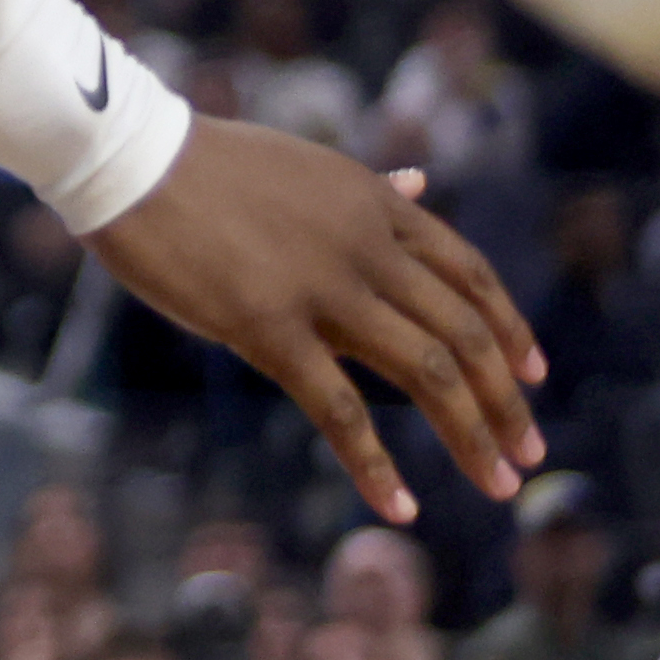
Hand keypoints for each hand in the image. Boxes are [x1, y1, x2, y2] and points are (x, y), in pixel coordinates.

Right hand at [84, 116, 544, 522]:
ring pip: (426, 372)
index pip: (470, 273)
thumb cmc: (199, 161)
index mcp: (372, 202)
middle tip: (528, 454)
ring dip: (473, 435)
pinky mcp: (266, 325)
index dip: (510, 328)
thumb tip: (419, 184)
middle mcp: (364, 243)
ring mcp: (320, 285)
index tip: (535, 374)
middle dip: (506, 400)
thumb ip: (366, 188)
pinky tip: (400, 506)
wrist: (124, 153)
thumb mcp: (301, 166)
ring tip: (498, 484)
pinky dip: (376, 466)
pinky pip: (339, 409)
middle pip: (462, 332)